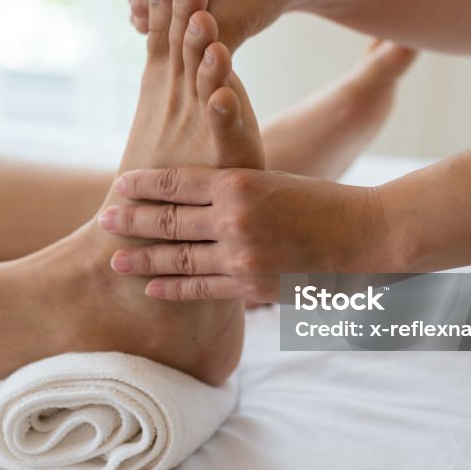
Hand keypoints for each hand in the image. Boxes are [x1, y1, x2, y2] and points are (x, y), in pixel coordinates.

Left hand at [97, 167, 390, 301]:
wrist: (368, 234)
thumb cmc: (321, 202)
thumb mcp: (273, 182)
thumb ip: (233, 191)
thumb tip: (193, 199)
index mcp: (239, 181)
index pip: (178, 182)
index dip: (144, 185)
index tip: (120, 185)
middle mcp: (234, 216)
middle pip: (169, 219)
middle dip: (131, 221)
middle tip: (103, 219)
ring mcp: (241, 253)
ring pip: (179, 256)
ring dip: (142, 258)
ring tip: (114, 259)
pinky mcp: (252, 284)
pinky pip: (203, 288)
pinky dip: (174, 287)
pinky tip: (153, 287)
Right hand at [129, 0, 298, 50]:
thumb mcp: (227, 24)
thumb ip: (195, 44)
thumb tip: (167, 74)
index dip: (153, 24)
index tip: (165, 46)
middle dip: (159, 25)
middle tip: (167, 52)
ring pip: (157, 4)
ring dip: (167, 26)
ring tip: (178, 51)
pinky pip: (170, 3)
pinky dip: (178, 22)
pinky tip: (185, 44)